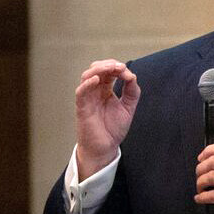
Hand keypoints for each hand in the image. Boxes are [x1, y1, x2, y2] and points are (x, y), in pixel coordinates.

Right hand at [74, 59, 138, 177]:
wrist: (105, 148)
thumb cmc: (113, 130)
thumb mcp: (128, 108)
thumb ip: (132, 92)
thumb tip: (132, 76)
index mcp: (106, 90)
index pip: (109, 72)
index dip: (118, 68)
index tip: (128, 74)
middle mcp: (95, 91)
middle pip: (97, 69)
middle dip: (108, 65)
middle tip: (120, 67)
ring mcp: (88, 98)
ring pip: (87, 76)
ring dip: (99, 69)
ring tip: (110, 69)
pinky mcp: (82, 107)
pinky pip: (81, 92)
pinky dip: (87, 84)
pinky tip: (96, 80)